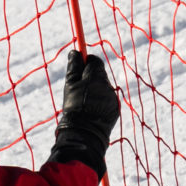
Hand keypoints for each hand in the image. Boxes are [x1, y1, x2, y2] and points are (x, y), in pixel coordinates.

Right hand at [49, 50, 119, 175]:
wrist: (84, 133)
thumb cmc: (74, 108)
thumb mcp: (70, 86)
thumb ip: (74, 67)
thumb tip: (75, 52)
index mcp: (96, 78)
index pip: (95, 61)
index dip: (87, 61)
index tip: (80, 65)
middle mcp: (108, 86)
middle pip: (99, 73)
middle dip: (90, 76)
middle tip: (79, 86)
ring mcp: (113, 97)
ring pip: (103, 87)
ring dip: (95, 89)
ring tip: (84, 102)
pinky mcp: (115, 108)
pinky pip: (107, 99)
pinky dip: (100, 100)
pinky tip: (91, 109)